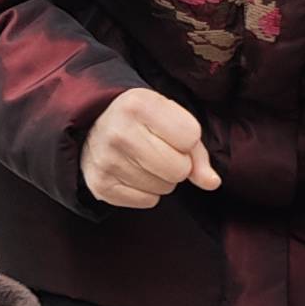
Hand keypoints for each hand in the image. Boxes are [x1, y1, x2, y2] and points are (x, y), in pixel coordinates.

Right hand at [81, 90, 220, 208]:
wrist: (93, 125)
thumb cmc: (141, 120)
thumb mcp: (169, 117)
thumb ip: (197, 150)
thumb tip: (212, 183)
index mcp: (139, 104)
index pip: (190, 137)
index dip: (187, 140)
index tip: (171, 134)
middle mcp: (119, 131)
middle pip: (179, 169)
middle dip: (178, 164)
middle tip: (160, 151)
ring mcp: (106, 160)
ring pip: (165, 188)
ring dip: (162, 178)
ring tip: (144, 160)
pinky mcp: (100, 185)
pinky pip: (148, 201)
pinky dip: (146, 191)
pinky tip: (132, 173)